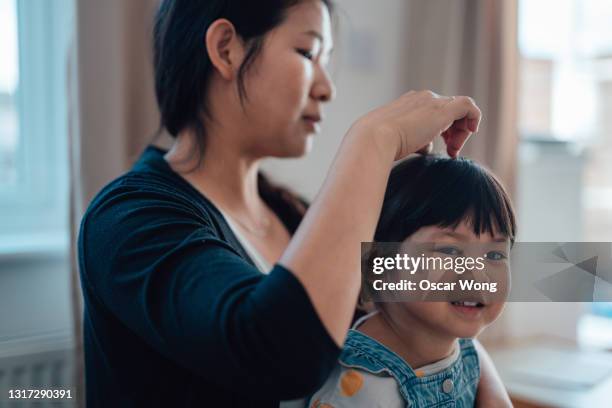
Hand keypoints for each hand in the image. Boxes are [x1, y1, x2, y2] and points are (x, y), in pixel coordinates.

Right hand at [351, 90, 480, 159]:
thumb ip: (411, 140)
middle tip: (450, 152)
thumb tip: (424, 147)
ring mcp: (431, 102)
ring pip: (458, 110)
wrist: (374, 139)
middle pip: (447, 110)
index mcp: (407, 104)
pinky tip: (471, 132)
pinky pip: (468, 106)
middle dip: (452, 132)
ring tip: (453, 150)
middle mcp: (421, 98)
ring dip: (460, 131)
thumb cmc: (376, 145)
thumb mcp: (393, 140)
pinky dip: (474, 118)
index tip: (438, 149)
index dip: (441, 130)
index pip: (432, 111)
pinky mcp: (442, 109)